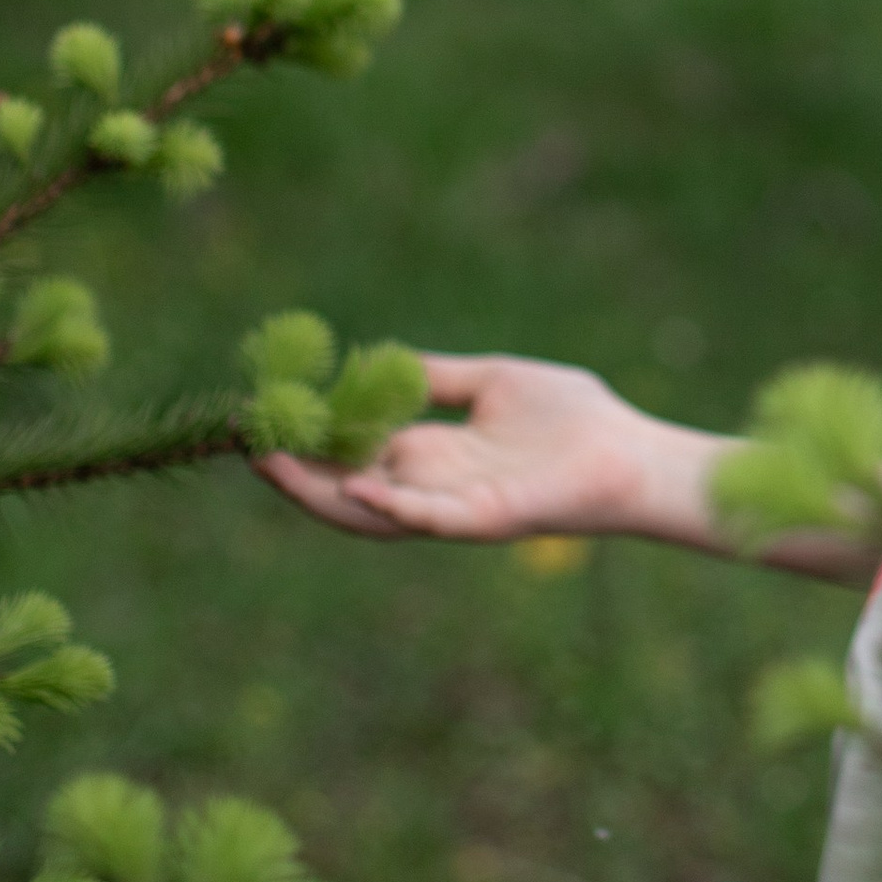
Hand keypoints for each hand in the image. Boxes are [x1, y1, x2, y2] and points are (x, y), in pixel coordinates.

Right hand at [254, 351, 660, 545]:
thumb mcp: (494, 383)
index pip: (354, 457)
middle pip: (346, 490)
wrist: (634, 453)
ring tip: (274, 463)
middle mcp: (433, 487)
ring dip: (322, 493)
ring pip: (373, 513)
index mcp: (433, 456)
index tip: (267, 416)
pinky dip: (392, 506)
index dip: (310, 442)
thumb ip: (440, 378)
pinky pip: (429, 518)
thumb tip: (384, 362)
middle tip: (248, 443)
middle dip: (295, 472)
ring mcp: (455, 508)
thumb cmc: (574, 420)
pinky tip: (356, 485)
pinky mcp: (487, 519)